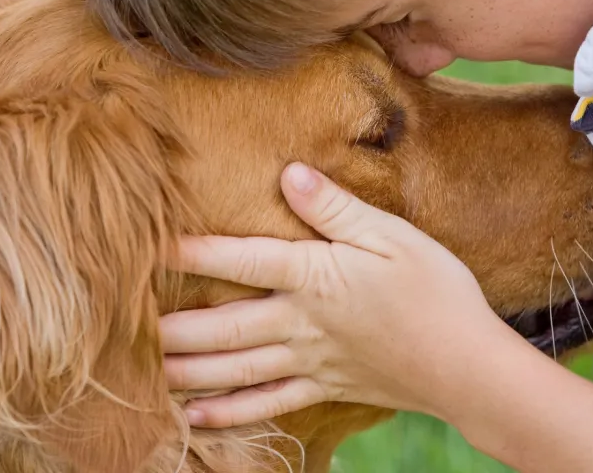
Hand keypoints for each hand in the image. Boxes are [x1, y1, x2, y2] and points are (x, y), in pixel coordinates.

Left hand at [159, 163, 510, 427]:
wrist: (468, 364)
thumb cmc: (437, 290)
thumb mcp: (392, 235)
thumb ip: (336, 208)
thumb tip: (288, 173)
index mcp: (315, 276)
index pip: (241, 258)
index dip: (193, 249)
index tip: (148, 242)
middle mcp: (302, 322)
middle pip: (223, 325)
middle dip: (172, 326)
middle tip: (124, 324)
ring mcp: (311, 361)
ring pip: (235, 368)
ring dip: (187, 371)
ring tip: (145, 370)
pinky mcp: (325, 387)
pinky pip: (267, 405)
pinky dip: (228, 414)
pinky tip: (195, 418)